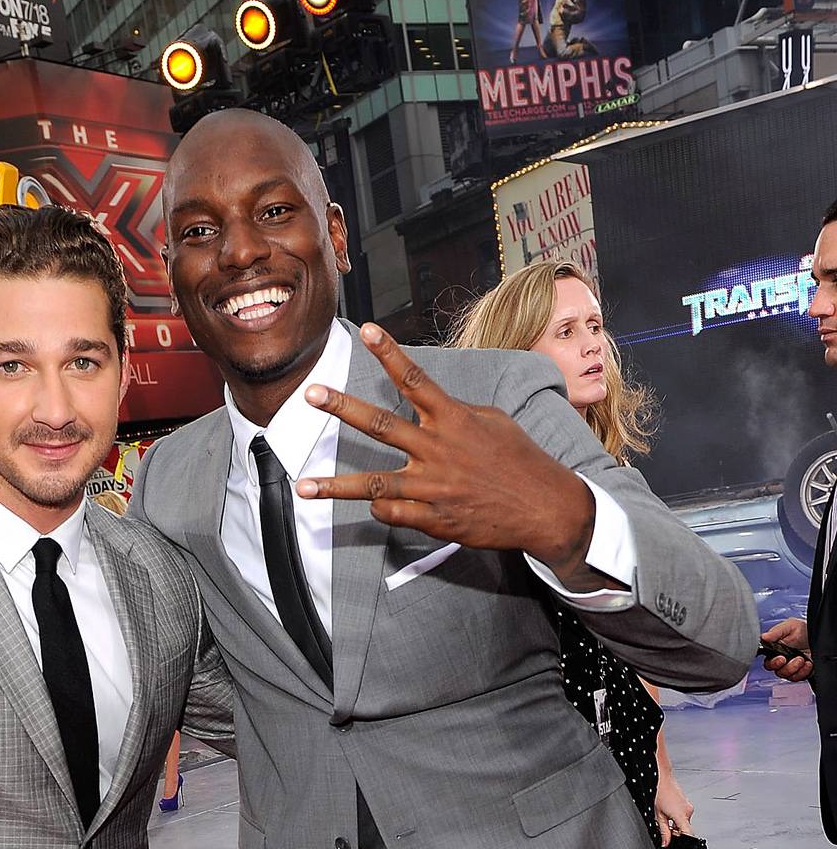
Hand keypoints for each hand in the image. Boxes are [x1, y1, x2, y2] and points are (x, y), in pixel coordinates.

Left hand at [296, 323, 596, 578]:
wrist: (544, 508)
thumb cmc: (520, 460)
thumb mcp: (493, 422)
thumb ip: (456, 412)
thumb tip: (432, 407)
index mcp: (453, 418)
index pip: (414, 378)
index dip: (387, 352)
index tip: (364, 330)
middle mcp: (437, 449)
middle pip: (380, 424)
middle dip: (342, 408)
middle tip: (310, 394)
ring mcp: (432, 486)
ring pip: (373, 483)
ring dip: (335, 486)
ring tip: (303, 485)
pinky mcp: (434, 518)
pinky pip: (393, 513)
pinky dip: (379, 509)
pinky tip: (370, 507)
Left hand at [654, 769, 693, 848]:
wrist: (661, 778)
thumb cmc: (658, 793)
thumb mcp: (658, 816)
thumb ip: (663, 831)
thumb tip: (666, 843)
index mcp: (682, 815)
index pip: (688, 834)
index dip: (683, 842)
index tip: (678, 846)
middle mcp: (688, 811)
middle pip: (684, 829)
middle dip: (675, 831)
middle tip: (664, 827)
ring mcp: (688, 807)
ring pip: (683, 822)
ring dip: (675, 823)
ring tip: (665, 815)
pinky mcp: (687, 804)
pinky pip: (683, 816)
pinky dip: (676, 817)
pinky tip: (668, 811)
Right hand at [760, 617, 812, 681]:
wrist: (819, 635)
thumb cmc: (803, 629)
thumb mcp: (789, 626)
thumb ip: (776, 632)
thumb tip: (763, 637)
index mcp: (776, 651)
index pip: (769, 663)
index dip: (774, 663)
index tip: (782, 658)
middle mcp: (783, 661)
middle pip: (779, 672)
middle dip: (788, 668)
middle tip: (797, 659)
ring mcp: (793, 668)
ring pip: (789, 677)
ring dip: (797, 670)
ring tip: (803, 660)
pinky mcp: (802, 672)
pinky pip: (801, 678)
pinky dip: (805, 672)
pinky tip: (809, 664)